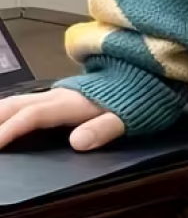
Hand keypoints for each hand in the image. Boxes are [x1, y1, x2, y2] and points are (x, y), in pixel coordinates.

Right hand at [0, 89, 124, 151]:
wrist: (143, 75)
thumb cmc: (134, 100)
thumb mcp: (126, 116)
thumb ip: (104, 128)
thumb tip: (77, 142)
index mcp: (71, 102)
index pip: (32, 115)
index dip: (9, 130)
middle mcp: (56, 95)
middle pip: (14, 105)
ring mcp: (53, 94)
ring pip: (14, 102)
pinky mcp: (54, 97)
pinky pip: (22, 104)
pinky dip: (4, 114)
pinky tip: (0, 125)